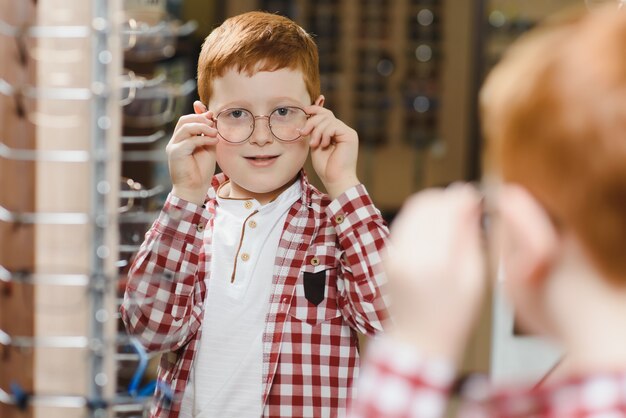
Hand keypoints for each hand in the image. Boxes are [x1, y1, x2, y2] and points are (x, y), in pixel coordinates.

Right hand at [166, 101, 218, 204]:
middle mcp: (175, 141)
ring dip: (203, 127)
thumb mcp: (208, 147)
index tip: (211, 112)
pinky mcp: (175, 153)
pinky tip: (214, 141)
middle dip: (200, 119)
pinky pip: (190, 140)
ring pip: (186, 127)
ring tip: (215, 132)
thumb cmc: (201, 171)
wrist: (194, 189)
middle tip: (214, 123)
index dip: (198, 113)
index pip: (187, 120)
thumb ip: (208, 133)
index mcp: (182, 139)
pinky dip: (203, 139)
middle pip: (184, 120)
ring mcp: (173, 146)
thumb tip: (211, 116)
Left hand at [301, 99, 359, 198]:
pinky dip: (325, 134)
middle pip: (326, 114)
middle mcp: (343, 131)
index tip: (304, 110)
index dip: (315, 109)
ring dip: (317, 131)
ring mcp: (347, 132)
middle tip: (303, 133)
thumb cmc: (325, 167)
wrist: (335, 180)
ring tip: (314, 144)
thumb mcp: (315, 145)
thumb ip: (314, 131)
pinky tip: (324, 145)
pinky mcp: (350, 135)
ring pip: (328, 119)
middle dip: (312, 121)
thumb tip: (307, 116)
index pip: (326, 114)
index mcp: (335, 133)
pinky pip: (333, 126)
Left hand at [384, 184, 486, 363]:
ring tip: (453, 216)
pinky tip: (437, 230)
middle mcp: (407, 253)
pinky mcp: (386, 255)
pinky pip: (404, 223)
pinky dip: (422, 219)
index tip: (475, 195)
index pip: (446, 210)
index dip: (462, 196)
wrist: (418, 341)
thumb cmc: (453, 316)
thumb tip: (471, 203)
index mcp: (434, 262)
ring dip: (434, 205)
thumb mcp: (474, 279)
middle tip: (466, 204)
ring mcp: (392, 254)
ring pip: (412, 209)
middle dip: (447, 198)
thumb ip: (471, 237)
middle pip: (426, 203)